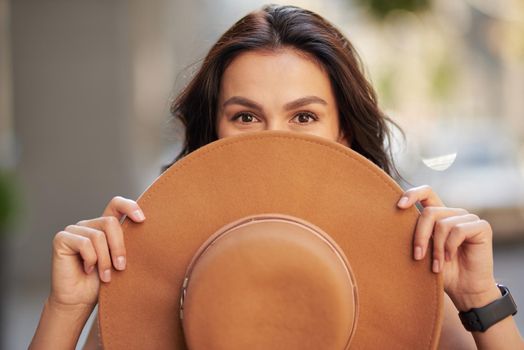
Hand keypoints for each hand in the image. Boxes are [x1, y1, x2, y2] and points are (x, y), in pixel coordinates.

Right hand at [49, 196, 144, 308]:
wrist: (81, 300)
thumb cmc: (102, 282)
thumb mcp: (120, 259)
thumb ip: (127, 242)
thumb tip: (143, 226)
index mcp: (104, 227)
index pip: (116, 204)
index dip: (129, 206)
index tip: (142, 220)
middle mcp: (89, 225)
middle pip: (110, 223)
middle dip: (119, 247)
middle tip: (121, 267)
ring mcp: (74, 230)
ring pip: (98, 236)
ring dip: (105, 260)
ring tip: (106, 275)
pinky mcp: (62, 238)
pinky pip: (84, 243)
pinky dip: (91, 260)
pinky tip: (88, 270)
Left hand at [397, 185, 498, 310]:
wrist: (464, 289)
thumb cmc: (441, 271)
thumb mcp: (423, 251)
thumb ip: (415, 235)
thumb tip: (394, 220)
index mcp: (439, 215)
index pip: (426, 192)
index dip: (412, 194)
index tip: (399, 206)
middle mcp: (454, 213)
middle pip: (429, 212)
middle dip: (420, 236)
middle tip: (418, 257)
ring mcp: (468, 218)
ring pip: (442, 224)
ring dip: (436, 248)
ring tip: (436, 265)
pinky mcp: (481, 226)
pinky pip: (458, 230)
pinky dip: (450, 247)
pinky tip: (451, 258)